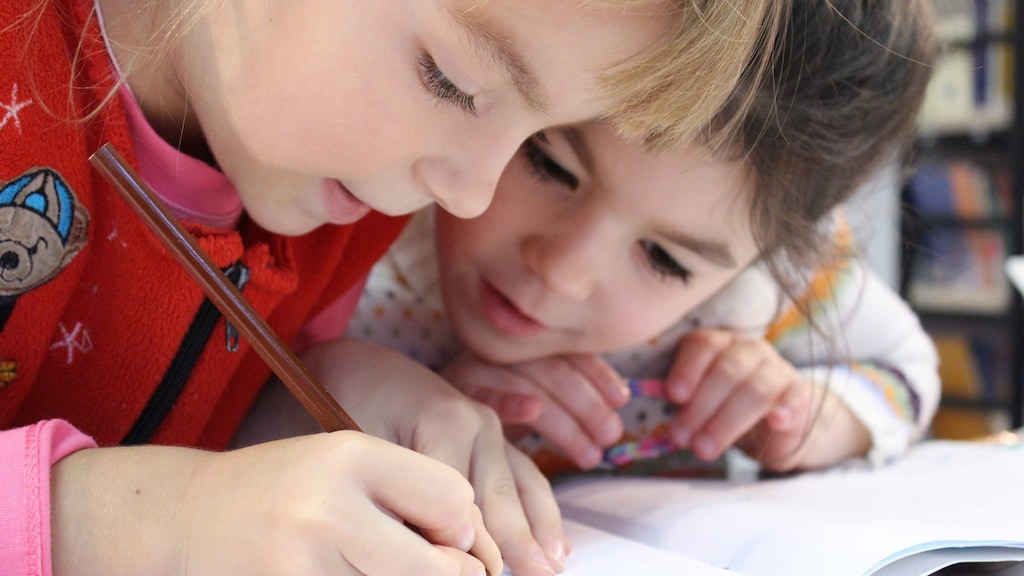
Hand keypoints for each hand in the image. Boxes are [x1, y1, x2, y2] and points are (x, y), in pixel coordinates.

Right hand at [51, 432, 497, 575]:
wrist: (179, 518)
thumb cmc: (278, 489)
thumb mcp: (340, 462)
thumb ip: (408, 491)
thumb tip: (475, 552)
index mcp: (350, 456)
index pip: (456, 499)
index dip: (457, 524)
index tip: (434, 532)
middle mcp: (329, 510)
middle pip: (444, 569)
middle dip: (448, 573)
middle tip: (426, 564)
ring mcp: (304, 564)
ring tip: (370, 561)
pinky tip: (341, 571)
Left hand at [303, 339, 570, 574]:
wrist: (359, 366)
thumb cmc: (350, 403)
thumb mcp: (362, 445)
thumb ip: (397, 491)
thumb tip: (423, 543)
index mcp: (448, 423)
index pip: (462, 500)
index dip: (467, 545)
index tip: (476, 573)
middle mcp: (480, 424)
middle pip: (501, 498)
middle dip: (519, 544)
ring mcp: (491, 429)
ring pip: (523, 489)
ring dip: (541, 532)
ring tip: (555, 568)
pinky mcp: (493, 438)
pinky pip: (525, 478)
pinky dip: (541, 512)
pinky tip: (557, 543)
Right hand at [441, 350, 630, 469]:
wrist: (406, 402)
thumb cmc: (482, 408)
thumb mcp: (525, 399)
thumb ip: (562, 396)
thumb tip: (618, 402)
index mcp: (520, 346)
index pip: (567, 352)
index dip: (598, 373)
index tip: (622, 400)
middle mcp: (500, 351)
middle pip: (553, 370)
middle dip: (588, 405)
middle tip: (610, 437)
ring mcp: (476, 368)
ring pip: (530, 384)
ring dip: (565, 419)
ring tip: (591, 453)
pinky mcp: (452, 391)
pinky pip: (486, 394)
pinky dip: (511, 400)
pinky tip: (532, 411)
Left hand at [665, 328, 867, 471]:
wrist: (775, 423)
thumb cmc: (725, 409)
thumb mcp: (700, 403)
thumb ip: (682, 403)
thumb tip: (660, 414)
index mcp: (719, 344)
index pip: (703, 345)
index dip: (687, 369)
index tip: (673, 396)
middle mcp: (749, 350)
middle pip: (726, 370)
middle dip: (701, 407)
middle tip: (682, 437)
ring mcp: (777, 369)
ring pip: (755, 388)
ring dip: (727, 421)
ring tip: (705, 449)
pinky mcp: (800, 394)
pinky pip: (794, 398)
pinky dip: (784, 409)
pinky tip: (775, 422)